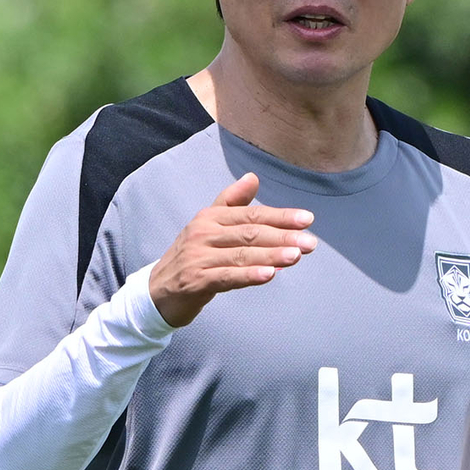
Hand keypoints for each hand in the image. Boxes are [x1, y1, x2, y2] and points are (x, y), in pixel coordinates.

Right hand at [147, 173, 314, 326]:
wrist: (159, 292)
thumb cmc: (193, 257)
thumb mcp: (209, 226)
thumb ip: (232, 202)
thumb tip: (253, 177)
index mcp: (210, 217)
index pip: (251, 214)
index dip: (280, 216)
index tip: (308, 220)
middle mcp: (203, 233)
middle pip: (249, 233)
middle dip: (283, 237)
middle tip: (311, 243)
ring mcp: (198, 257)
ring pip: (241, 254)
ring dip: (271, 255)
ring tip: (297, 256)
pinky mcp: (195, 280)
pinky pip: (227, 276)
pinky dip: (249, 275)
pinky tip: (270, 275)